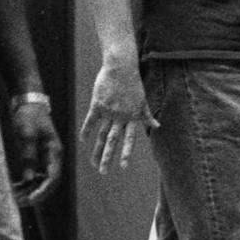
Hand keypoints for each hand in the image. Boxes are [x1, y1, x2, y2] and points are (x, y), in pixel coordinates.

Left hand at [11, 101, 62, 205]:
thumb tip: (30, 179)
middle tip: (20, 203)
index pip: (53, 178)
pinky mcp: (37, 157)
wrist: (29, 103)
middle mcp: (53, 158)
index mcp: (55, 152)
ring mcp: (45, 158)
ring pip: (41, 180)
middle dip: (35, 194)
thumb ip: (29, 156)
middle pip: (48, 183)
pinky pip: (34, 175)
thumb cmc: (29, 116)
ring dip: (30, 190)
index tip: (30, 200)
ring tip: (15, 199)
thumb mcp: (27, 134)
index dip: (43, 191)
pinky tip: (15, 188)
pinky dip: (26, 183)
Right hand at [80, 58, 158, 172]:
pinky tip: (83, 141)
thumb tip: (156, 126)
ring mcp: (108, 111)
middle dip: (107, 157)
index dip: (126, 153)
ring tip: (93, 163)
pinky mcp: (97, 104)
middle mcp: (120, 117)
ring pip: (101, 134)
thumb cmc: (133, 83)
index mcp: (132, 117)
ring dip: (96, 150)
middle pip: (112, 141)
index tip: (122, 166)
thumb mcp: (142, 100)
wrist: (121, 67)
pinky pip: (91, 120)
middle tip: (103, 171)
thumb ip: (147, 115)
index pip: (129, 139)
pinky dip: (86, 130)